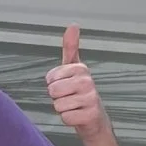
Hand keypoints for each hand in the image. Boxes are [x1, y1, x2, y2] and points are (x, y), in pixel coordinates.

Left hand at [45, 25, 109, 141]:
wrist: (94, 118)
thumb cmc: (81, 92)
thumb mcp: (74, 68)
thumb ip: (70, 47)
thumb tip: (73, 25)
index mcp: (81, 68)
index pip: (50, 78)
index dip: (53, 84)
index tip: (65, 85)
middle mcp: (88, 81)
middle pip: (53, 91)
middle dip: (57, 98)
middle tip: (69, 97)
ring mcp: (91, 98)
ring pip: (58, 105)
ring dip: (63, 109)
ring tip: (74, 106)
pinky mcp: (90, 114)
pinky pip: (66, 117)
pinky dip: (69, 119)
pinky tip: (78, 115)